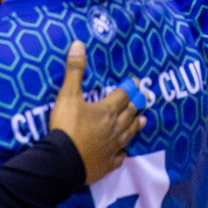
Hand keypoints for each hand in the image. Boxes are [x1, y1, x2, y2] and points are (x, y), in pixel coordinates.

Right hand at [47, 41, 144, 184]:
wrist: (63, 161)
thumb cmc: (66, 126)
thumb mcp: (68, 95)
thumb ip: (74, 71)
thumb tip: (79, 43)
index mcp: (106, 110)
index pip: (123, 95)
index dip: (130, 86)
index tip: (135, 81)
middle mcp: (115, 127)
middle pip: (129, 113)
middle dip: (136, 104)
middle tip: (144, 98)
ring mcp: (113, 147)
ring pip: (129, 133)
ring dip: (136, 125)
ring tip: (143, 120)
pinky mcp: (108, 163)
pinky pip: (120, 156)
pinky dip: (123, 151)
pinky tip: (124, 151)